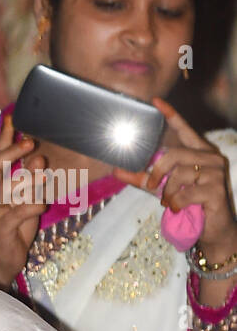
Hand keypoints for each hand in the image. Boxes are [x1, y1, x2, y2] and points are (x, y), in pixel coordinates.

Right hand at [0, 114, 48, 286]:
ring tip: (41, 170)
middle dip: (10, 153)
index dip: (4, 138)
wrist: (1, 259)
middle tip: (30, 142)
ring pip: (6, 190)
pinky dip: (31, 207)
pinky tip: (42, 204)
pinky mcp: (0, 228)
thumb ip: (29, 180)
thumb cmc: (15, 225)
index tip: (14, 117)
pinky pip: (16, 213)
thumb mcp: (25, 198)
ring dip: (26, 179)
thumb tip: (38, 158)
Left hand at [114, 98, 236, 260]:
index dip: (170, 115)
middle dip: (157, 171)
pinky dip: (176, 202)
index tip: (155, 101)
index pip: (184, 129)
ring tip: (168, 200)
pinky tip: (177, 207)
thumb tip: (115, 169)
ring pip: (180, 174)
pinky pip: (187, 193)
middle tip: (151, 185)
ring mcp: (216, 173)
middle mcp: (210, 158)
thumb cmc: (187, 202)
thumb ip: (141, 177)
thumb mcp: (161, 187)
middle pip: (175, 154)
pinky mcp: (216, 190)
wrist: (211, 228)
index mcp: (198, 152)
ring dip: (168, 191)